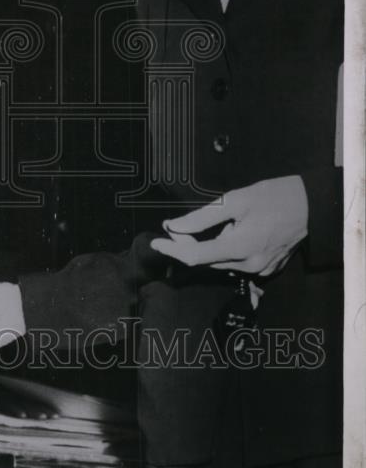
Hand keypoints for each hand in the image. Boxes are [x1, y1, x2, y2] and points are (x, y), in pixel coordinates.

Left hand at [149, 175, 307, 276]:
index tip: (156, 242)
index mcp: (239, 248)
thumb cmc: (273, 197)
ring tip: (219, 224)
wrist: (312, 205)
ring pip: (221, 262)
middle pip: (206, 260)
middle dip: (189, 245)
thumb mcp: (235, 201)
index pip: (195, 257)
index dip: (172, 250)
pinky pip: (237, 263)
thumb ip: (202, 218)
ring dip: (210, 247)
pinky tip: (233, 233)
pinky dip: (227, 251)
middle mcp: (249, 266)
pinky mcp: (267, 269)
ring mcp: (260, 270)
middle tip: (179, 226)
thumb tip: (174, 226)